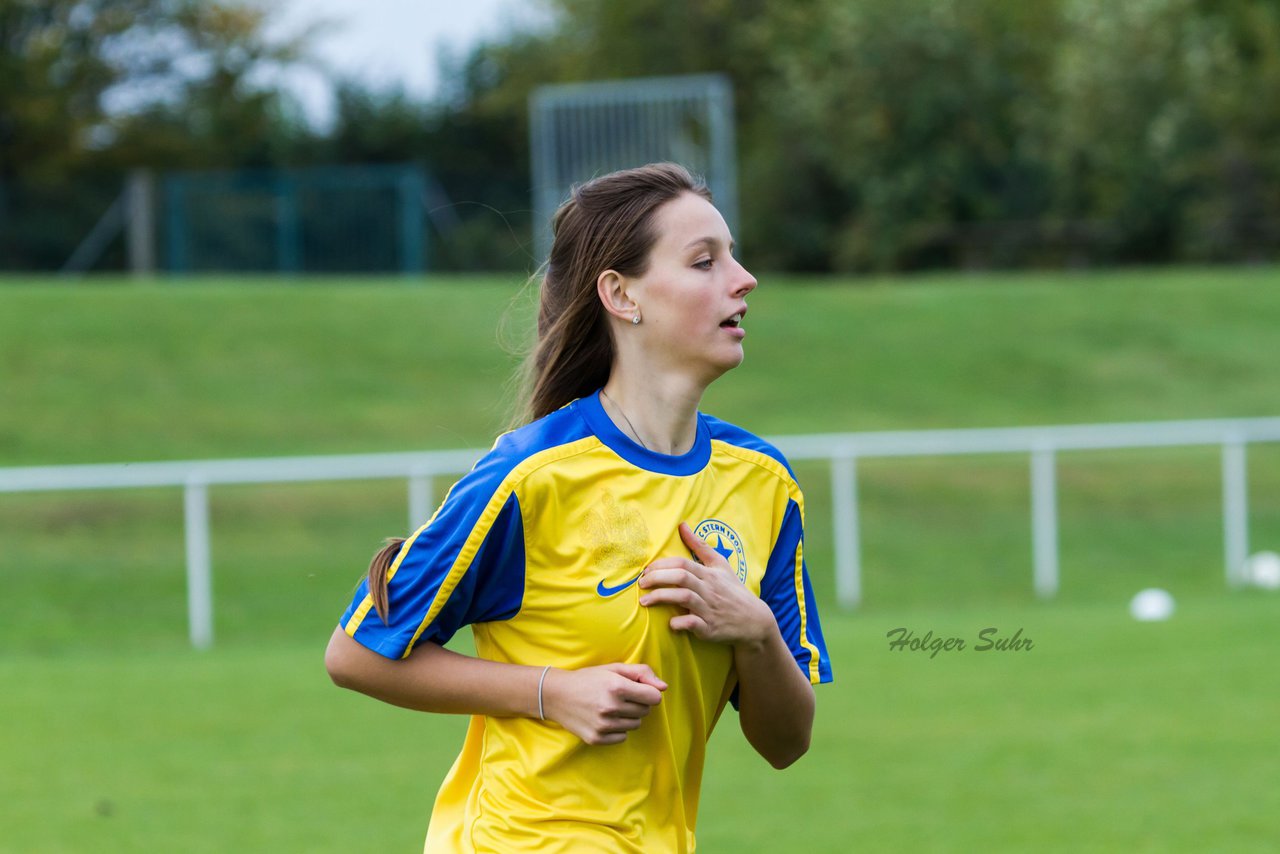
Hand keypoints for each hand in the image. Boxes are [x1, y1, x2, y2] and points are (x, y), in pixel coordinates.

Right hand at [540, 663, 666, 745]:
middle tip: (620, 696)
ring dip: (628, 716)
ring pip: (635, 725)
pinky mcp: (596, 739)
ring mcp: (603, 726)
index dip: (649, 692)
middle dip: (638, 703)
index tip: (639, 690)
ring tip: (611, 707)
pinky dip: (617, 729)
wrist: (556, 695)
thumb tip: (664, 687)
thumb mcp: (614, 669)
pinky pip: (622, 737)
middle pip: (645, 711)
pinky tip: (604, 718)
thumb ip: (642, 673)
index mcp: (617, 687)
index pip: (654, 697)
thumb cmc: (588, 679)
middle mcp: (611, 707)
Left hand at [638, 522, 774, 647]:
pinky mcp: (710, 629)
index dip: (662, 565)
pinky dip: (680, 623)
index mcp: (709, 574)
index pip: (683, 564)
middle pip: (681, 578)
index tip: (646, 570)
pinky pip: (693, 624)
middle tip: (641, 583)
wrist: (753, 621)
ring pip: (684, 598)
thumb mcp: (720, 565)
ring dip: (662, 598)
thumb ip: (699, 546)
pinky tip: (670, 623)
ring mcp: (709, 609)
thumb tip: (682, 525)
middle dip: (658, 578)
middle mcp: (709, 590)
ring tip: (644, 601)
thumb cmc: (732, 590)